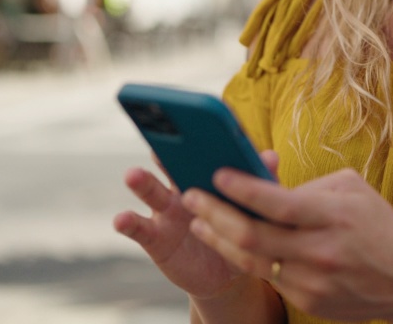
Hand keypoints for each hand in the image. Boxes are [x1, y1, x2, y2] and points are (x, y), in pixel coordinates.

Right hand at [113, 150, 281, 302]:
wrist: (226, 274)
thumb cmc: (240, 231)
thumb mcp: (252, 209)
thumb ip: (258, 183)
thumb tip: (270, 156)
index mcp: (205, 176)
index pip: (197, 150)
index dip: (193, 134)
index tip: (191, 119)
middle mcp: (181, 188)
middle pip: (170, 165)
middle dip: (164, 153)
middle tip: (160, 144)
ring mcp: (165, 212)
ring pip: (150, 191)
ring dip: (141, 182)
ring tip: (133, 174)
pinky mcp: (155, 238)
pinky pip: (138, 229)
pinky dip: (127, 222)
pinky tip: (122, 218)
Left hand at [184, 166, 392, 322]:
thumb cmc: (380, 228)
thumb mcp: (354, 191)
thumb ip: (311, 186)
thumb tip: (268, 188)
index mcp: (333, 215)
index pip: (277, 202)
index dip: (241, 188)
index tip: (216, 174)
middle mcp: (320, 250)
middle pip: (252, 235)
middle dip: (215, 213)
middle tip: (191, 196)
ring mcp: (312, 280)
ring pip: (251, 261)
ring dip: (219, 239)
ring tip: (200, 222)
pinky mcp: (308, 300)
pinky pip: (268, 277)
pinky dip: (244, 258)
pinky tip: (229, 243)